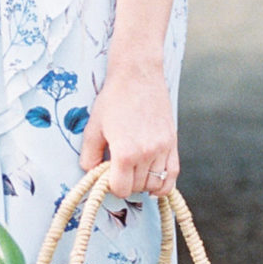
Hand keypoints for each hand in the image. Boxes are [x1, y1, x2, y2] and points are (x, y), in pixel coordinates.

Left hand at [80, 56, 177, 196]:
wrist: (138, 75)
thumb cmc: (114, 99)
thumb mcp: (93, 127)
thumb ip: (89, 155)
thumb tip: (91, 173)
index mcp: (125, 152)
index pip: (121, 189)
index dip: (112, 186)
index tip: (108, 175)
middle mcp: (147, 153)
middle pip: (137, 187)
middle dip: (126, 182)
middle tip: (118, 168)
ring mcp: (163, 149)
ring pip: (155, 184)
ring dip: (142, 182)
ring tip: (133, 169)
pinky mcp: (173, 143)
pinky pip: (172, 175)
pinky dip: (163, 183)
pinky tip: (152, 180)